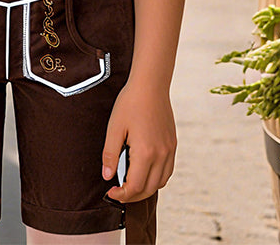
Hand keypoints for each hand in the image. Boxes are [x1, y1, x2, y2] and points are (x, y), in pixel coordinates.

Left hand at [101, 81, 175, 203]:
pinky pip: (167, 171)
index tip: (110, 192)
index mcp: (145, 153)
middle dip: (132, 196)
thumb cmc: (130, 103)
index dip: (121, 195)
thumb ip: (110, 154)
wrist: (150, 84)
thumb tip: (107, 176)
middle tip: (118, 192)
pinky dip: (157, 179)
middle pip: (148, 189)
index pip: (134, 187)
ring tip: (130, 184)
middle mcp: (161, 155)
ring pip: (160, 183)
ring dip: (146, 189)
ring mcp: (169, 150)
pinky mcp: (172, 144)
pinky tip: (145, 172)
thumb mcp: (114, 127)